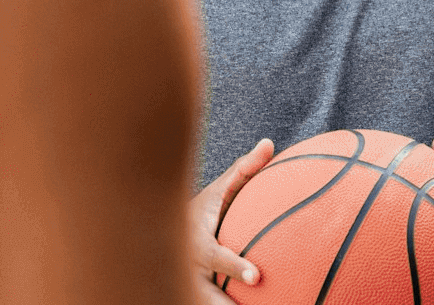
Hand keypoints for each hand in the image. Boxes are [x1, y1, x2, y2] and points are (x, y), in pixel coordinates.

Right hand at [189, 138, 274, 303]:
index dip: (235, 267)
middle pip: (206, 296)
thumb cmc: (205, 206)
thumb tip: (269, 143)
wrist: (164, 229)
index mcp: (198, 243)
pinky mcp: (193, 296)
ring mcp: (191, 286)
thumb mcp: (221, 187)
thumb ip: (245, 168)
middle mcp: (191, 269)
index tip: (257, 278)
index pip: (216, 257)